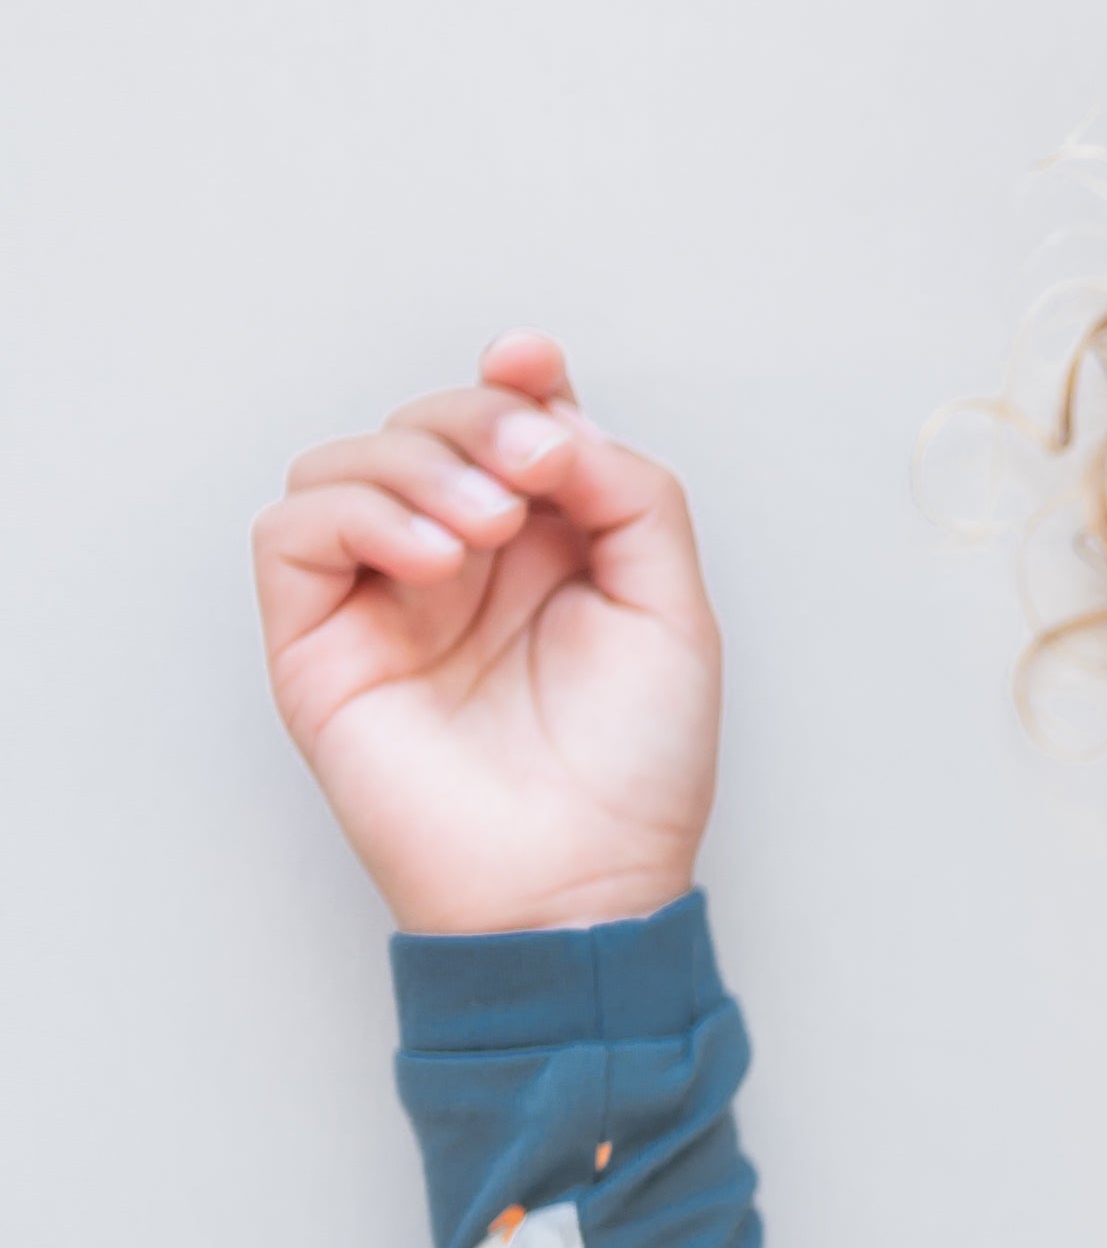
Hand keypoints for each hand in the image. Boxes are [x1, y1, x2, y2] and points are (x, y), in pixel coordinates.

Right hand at [254, 334, 720, 936]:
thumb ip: (633, 496)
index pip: (503, 426)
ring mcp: (382, 600)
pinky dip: (357, 516)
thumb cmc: (635, 776)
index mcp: (545, 553)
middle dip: (477, 422)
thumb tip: (557, 416)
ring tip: (487, 535)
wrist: (582, 884)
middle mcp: (459, 565)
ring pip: (350, 460)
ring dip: (418, 468)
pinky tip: (431, 560)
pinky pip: (293, 531)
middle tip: (530, 474)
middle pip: (429, 426)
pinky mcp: (318, 641)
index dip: (513, 379)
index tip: (534, 364)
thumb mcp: (672, 613)